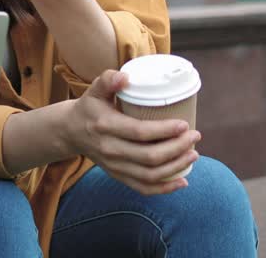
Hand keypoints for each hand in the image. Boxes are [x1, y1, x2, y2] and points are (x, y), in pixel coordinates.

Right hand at [62, 70, 199, 195]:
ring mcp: (114, 166)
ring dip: (176, 167)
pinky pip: (143, 188)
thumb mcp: (95, 90)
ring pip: (150, 174)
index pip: (140, 132)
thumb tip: (126, 77)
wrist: (70, 131)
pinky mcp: (118, 176)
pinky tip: (182, 181)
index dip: (165, 130)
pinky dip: (165, 189)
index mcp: (105, 126)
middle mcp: (109, 150)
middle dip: (178, 148)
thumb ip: (108, 79)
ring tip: (193, 154)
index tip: (184, 124)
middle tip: (194, 137)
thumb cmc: (89, 107)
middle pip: (149, 156)